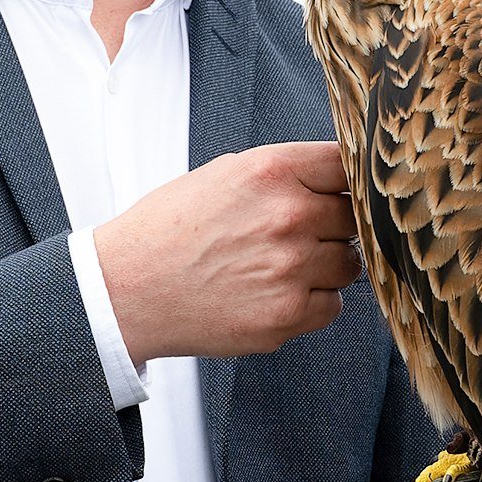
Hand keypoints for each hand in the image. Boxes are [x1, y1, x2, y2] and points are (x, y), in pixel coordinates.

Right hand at [98, 141, 362, 363]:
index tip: (337, 192)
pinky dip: (312, 302)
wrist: (128, 288)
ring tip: (277, 266)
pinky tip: (272, 293)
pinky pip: (332, 305)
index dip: (346, 180)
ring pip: (348, 263)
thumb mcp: (225, 174)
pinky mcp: (286, 316)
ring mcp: (290, 269)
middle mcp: (287, 216)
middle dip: (332, 225)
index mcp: (271, 170)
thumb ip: (285, 172)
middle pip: (354, 217)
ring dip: (325, 265)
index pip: (348, 165)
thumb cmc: (172, 228)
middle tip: (293, 235)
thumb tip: (340, 178)